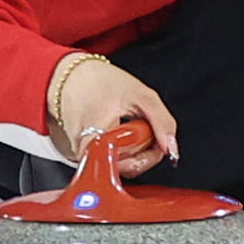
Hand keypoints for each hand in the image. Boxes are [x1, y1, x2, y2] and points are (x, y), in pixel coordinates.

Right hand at [49, 55, 179, 172]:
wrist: (71, 76)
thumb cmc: (99, 82)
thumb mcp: (139, 93)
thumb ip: (161, 122)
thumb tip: (172, 149)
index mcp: (96, 141)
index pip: (132, 165)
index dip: (149, 151)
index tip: (152, 133)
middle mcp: (86, 156)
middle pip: (127, 167)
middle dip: (143, 148)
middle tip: (143, 124)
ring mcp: (84, 158)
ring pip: (121, 165)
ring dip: (134, 147)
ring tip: (130, 123)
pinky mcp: (85, 156)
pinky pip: (111, 159)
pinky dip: (122, 146)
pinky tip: (121, 130)